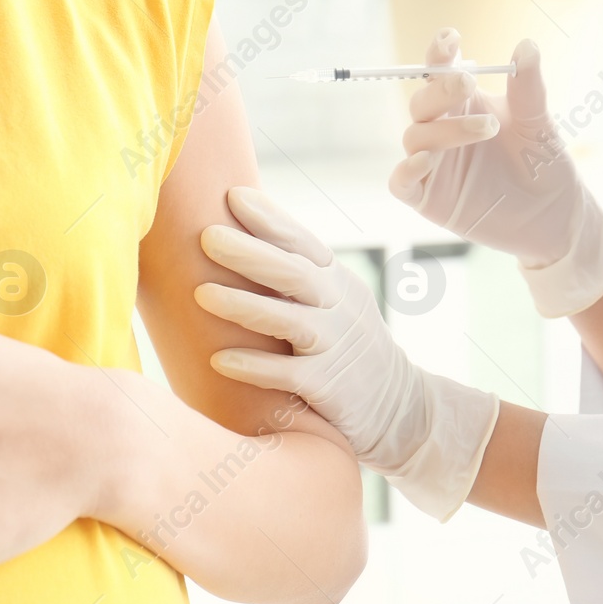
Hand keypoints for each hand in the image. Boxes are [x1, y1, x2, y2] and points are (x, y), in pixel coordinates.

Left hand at [192, 186, 499, 521]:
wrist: (400, 409)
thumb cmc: (348, 347)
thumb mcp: (336, 301)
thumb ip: (298, 276)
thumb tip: (238, 241)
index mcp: (336, 280)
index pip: (301, 241)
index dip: (269, 218)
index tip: (233, 194)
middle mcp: (338, 306)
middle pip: (293, 272)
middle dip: (249, 253)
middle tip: (207, 236)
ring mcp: (336, 346)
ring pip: (289, 319)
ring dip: (244, 305)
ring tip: (201, 294)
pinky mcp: (329, 386)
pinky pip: (288, 373)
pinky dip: (254, 366)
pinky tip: (219, 359)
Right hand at [389, 28, 602, 316]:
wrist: (554, 219)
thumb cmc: (544, 165)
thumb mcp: (539, 124)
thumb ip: (528, 88)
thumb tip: (526, 44)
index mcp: (464, 105)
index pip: (440, 73)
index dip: (438, 53)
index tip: (450, 39)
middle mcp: (443, 130)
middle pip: (422, 102)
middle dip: (441, 90)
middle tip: (469, 85)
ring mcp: (432, 163)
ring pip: (415, 136)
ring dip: (444, 130)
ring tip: (487, 129)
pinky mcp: (427, 197)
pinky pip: (401, 181)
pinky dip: (407, 169)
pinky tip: (426, 160)